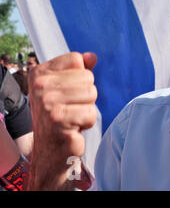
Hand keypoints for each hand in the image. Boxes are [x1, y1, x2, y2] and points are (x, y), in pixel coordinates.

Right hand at [27, 52, 97, 189]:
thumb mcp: (66, 89)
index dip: (80, 77)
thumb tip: (92, 56)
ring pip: (91, 94)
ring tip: (72, 118)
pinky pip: (91, 113)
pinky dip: (87, 123)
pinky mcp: (58, 121)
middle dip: (85, 95)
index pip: (77, 59)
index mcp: (39, 73)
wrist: (49, 151)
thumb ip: (79, 70)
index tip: (68, 92)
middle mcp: (40, 86)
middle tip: (70, 108)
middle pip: (87, 77)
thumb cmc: (60, 116)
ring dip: (87, 109)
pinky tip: (73, 128)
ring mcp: (47, 104)